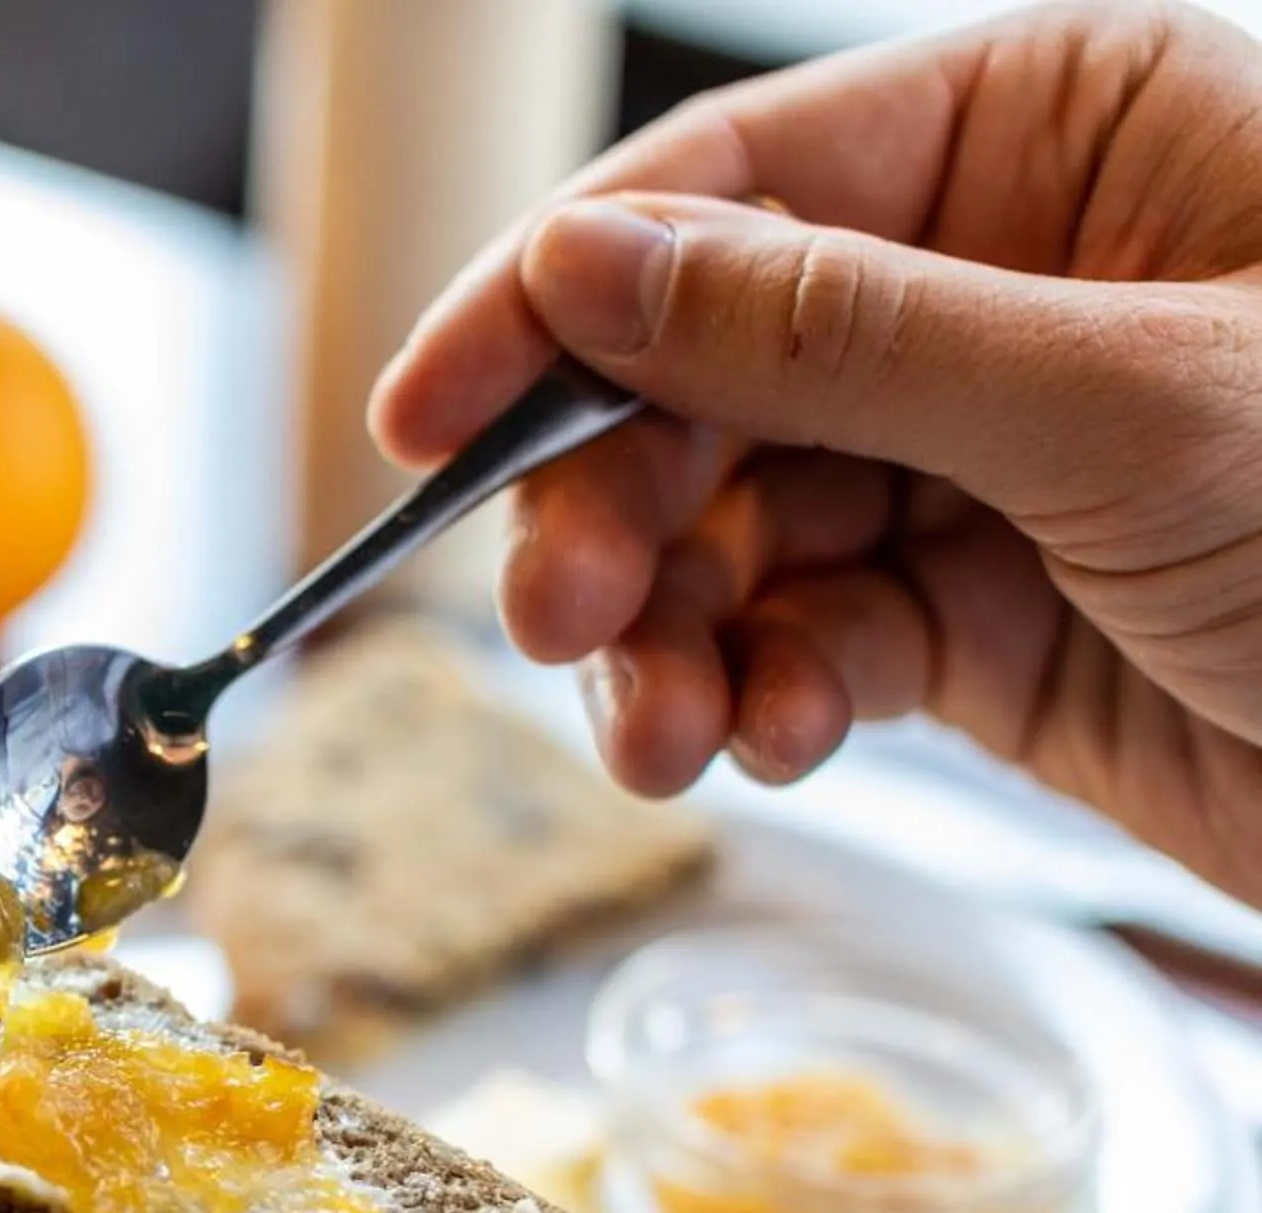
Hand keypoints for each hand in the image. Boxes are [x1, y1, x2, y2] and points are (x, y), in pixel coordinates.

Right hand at [372, 0, 1261, 906]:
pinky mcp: (988, 614)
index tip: (425, 420)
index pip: (737, 187)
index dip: (557, 300)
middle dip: (620, 505)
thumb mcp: (1122, 403)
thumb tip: (584, 266)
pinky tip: (776, 741)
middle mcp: (1007, 280)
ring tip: (666, 736)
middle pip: (706, 371)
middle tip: (564, 625)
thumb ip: (830, 332)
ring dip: (674, 638)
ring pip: (736, 524)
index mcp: (1062, 135)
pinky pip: (806, 635)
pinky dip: (765, 696)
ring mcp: (991, 453)